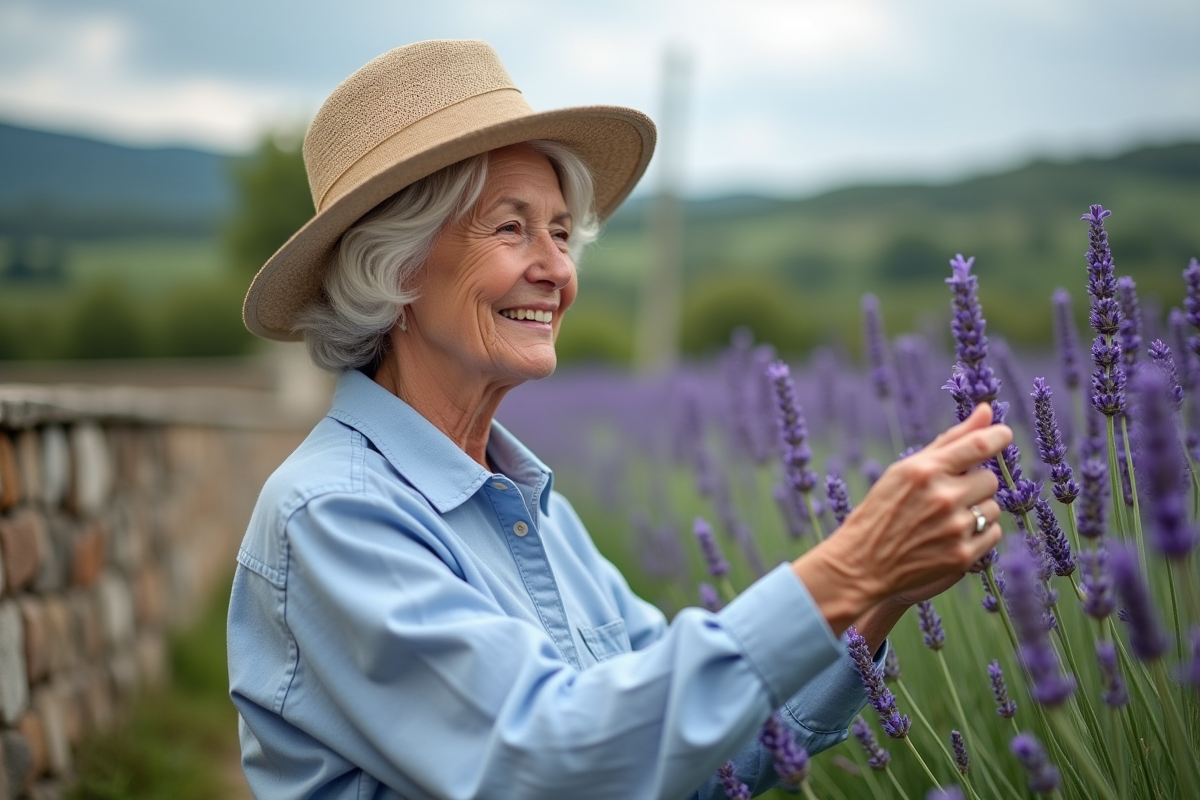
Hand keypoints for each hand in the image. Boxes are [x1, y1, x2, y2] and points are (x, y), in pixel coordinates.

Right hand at [792, 403, 1008, 634]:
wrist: (862, 565)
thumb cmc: (882, 511)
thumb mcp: (905, 471)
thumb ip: (950, 441)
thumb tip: (986, 410)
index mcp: (924, 471)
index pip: (978, 445)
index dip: (997, 437)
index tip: (1003, 435)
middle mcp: (943, 498)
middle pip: (989, 479)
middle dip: (974, 484)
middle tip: (949, 495)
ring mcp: (955, 528)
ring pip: (993, 507)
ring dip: (977, 510)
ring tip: (946, 519)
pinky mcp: (963, 556)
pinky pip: (993, 533)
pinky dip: (979, 534)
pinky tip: (952, 537)